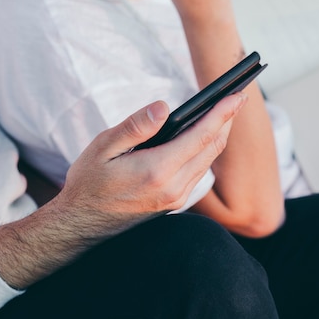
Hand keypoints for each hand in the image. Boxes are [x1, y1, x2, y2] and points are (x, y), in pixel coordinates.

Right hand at [0, 93, 245, 288]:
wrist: (80, 224)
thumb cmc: (88, 182)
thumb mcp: (102, 147)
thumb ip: (135, 127)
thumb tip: (163, 106)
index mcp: (157, 171)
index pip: (200, 136)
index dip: (221, 113)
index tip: (236, 95)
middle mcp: (173, 188)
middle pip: (211, 148)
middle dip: (227, 120)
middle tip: (238, 96)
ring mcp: (176, 198)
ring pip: (207, 161)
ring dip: (219, 135)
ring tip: (225, 112)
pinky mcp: (174, 202)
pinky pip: (198, 172)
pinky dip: (206, 150)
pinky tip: (205, 136)